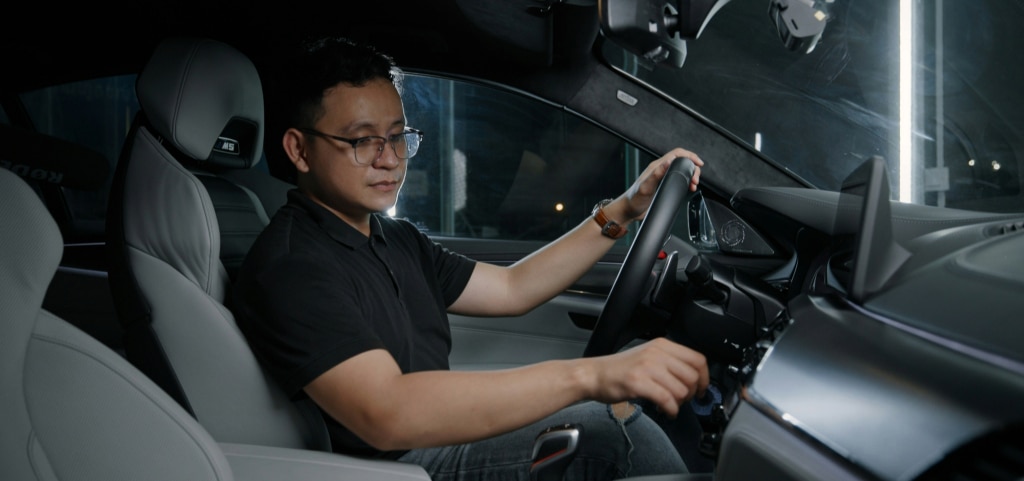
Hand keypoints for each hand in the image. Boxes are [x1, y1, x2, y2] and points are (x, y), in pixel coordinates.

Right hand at [587, 337, 708, 417]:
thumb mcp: (648, 355)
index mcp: (662, 345)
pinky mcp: (638, 382)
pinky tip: (665, 411)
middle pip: (692, 376)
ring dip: (679, 403)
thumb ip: (670, 361)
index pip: (698, 359)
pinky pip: (667, 399)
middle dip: (691, 393)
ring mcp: (647, 367)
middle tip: (682, 400)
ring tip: (670, 405)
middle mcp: (656, 353)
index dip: (705, 377)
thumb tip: (694, 377)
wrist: (594, 374)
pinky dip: (671, 410)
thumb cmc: (619, 369)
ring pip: (681, 389)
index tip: (701, 388)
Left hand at [621, 148, 703, 220]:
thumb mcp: (646, 186)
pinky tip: (688, 188)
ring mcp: (663, 178)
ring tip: (693, 184)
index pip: (676, 154)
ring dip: (691, 176)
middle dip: (692, 168)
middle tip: (695, 179)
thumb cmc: (634, 199)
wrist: (629, 211)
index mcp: (656, 167)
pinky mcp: (664, 186)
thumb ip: (657, 173)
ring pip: (682, 171)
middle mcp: (660, 170)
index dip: (689, 156)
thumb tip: (668, 162)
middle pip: (682, 162)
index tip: (698, 163)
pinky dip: (687, 183)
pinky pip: (679, 180)